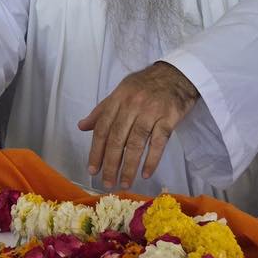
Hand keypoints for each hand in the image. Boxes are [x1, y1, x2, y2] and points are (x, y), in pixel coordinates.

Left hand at [78, 61, 198, 188]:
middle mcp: (132, 104)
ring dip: (129, 167)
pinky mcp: (169, 117)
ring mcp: (151, 111)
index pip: (103, 128)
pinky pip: (158, 142)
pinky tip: (145, 174)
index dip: (96, 150)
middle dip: (111, 163)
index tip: (93, 169)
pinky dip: (151, 160)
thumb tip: (82, 126)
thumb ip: (102, 110)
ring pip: (136, 143)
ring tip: (124, 183)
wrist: (176, 74)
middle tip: (107, 182)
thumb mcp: (121, 92)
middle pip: (118, 138)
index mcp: (118, 98)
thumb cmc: (145, 85)